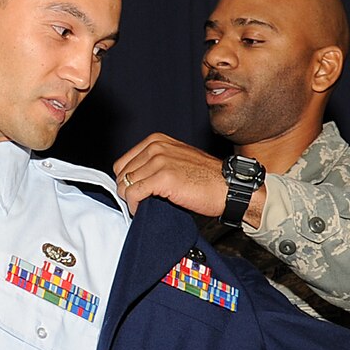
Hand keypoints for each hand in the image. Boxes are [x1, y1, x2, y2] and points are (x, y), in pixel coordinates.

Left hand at [113, 133, 248, 222]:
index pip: (122, 163)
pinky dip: (135, 206)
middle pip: (121, 175)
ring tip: (145, 205)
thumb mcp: (176, 159)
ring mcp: (159, 161)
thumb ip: (154, 163)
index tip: (136, 192)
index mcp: (156, 140)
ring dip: (132, 200)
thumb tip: (131, 179)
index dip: (127, 181)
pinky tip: (144, 209)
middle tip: (140, 202)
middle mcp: (156, 147)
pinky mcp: (162, 178)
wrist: (228, 188)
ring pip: (125, 185)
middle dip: (128, 191)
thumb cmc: (206, 178)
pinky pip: (133, 194)